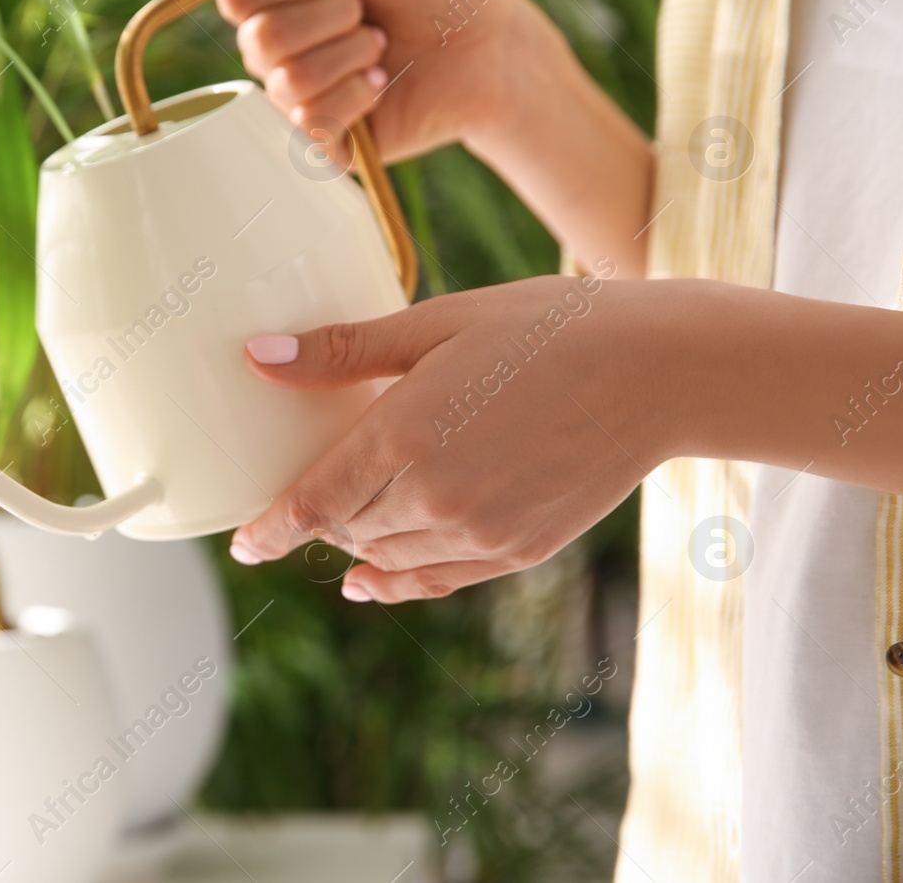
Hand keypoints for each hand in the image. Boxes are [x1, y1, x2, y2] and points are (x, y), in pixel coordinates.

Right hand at [216, 0, 547, 163]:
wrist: (490, 44)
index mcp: (277, 0)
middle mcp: (278, 52)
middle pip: (258, 39)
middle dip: (329, 15)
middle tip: (368, 13)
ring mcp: (298, 99)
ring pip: (289, 80)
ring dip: (349, 53)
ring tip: (382, 48)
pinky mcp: (326, 142)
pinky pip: (312, 122)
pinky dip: (356, 94)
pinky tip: (382, 84)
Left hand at [230, 266, 667, 602]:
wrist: (660, 370)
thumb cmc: (547, 327)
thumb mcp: (438, 322)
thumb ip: (343, 351)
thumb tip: (256, 355)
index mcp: (404, 434)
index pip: (311, 502)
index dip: (268, 529)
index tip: (243, 542)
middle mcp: (435, 496)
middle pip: (345, 529)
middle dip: (316, 520)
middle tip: (300, 502)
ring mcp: (480, 531)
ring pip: (387, 558)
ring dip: (356, 544)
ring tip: (342, 524)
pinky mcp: (519, 550)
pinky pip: (437, 579)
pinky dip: (399, 580)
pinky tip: (374, 580)